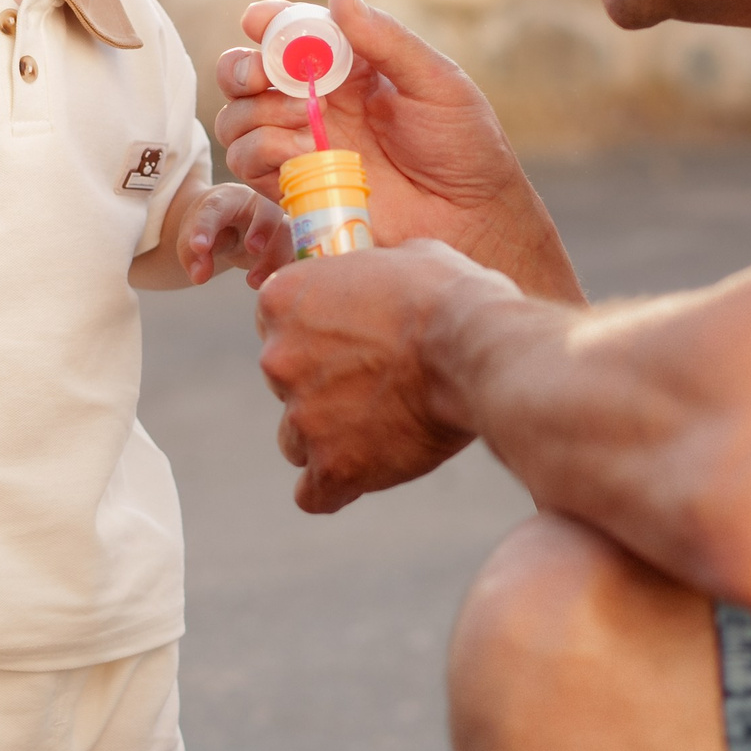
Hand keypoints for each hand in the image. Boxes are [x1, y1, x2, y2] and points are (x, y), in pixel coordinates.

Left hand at [179, 183, 291, 286]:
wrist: (232, 226)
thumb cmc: (214, 227)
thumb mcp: (194, 237)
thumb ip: (193, 256)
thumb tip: (200, 276)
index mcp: (228, 199)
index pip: (216, 208)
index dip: (207, 227)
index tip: (198, 248)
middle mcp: (258, 207)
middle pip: (268, 210)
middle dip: (263, 227)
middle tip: (252, 249)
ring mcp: (279, 225)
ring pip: (289, 234)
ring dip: (277, 257)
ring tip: (253, 281)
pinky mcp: (290, 246)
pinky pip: (299, 254)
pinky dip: (292, 268)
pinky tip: (279, 285)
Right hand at [215, 0, 581, 301]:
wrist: (471, 218)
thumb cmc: (464, 147)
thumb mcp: (436, 83)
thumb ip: (386, 41)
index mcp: (347, 68)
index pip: (289, 34)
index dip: (267, 23)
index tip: (258, 22)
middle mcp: (314, 102)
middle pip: (244, 75)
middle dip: (242, 68)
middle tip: (263, 76)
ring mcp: (301, 146)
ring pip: (236, 119)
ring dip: (257, 113)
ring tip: (307, 121)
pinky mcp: (295, 188)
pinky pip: (247, 166)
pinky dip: (263, 153)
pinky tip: (305, 155)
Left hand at [256, 237, 513, 512]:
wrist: (476, 350)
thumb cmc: (448, 296)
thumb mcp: (400, 257)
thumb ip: (366, 274)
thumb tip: (378, 278)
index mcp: (283, 300)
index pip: (274, 327)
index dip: (312, 338)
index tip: (347, 345)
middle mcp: (277, 359)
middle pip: (283, 386)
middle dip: (321, 390)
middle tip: (375, 388)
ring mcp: (302, 416)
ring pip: (296, 441)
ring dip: (327, 440)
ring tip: (380, 432)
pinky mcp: (332, 466)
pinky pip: (315, 493)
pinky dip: (336, 487)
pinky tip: (363, 476)